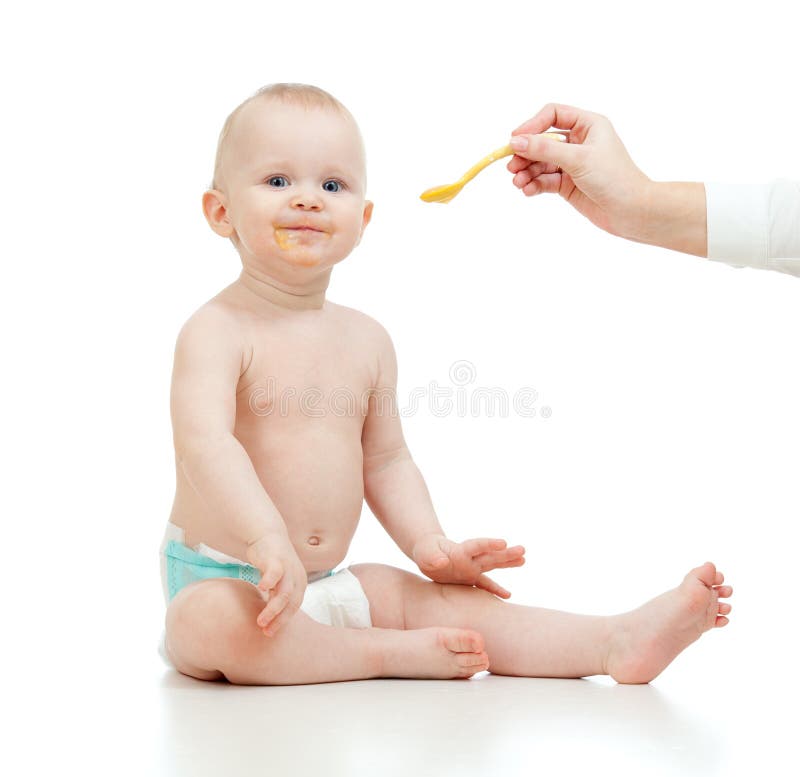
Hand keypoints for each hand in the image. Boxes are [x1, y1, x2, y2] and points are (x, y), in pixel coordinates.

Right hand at [246, 533, 307, 637]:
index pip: (294, 607)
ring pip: (284, 593)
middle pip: (291, 603)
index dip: (283, 621)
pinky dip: (270, 582)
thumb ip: (276, 596)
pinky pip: (275, 572)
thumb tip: (269, 619)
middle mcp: (297, 576)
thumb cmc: (271, 561)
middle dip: (279, 619)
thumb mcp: (278, 581)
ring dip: (273, 609)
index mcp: (299, 583)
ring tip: (260, 621)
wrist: (267, 535)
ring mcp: (288, 567)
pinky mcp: (276, 559)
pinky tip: (261, 589)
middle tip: (265, 630)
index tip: (269, 633)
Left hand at [412, 533, 524, 598]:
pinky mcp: (470, 578)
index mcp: (460, 550)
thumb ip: (432, 557)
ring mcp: (472, 568)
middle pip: (490, 555)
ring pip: (493, 565)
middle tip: (523, 550)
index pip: (476, 546)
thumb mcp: (425, 554)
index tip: (503, 542)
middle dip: (506, 554)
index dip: (489, 544)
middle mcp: (470, 558)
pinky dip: (496, 590)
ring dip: (507, 563)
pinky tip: (508, 596)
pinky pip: (485, 584)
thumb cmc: (426, 551)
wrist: (429, 555)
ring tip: (523, 560)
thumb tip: (441, 563)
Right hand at [506, 103, 652, 240]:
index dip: (532, 125)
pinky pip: (545, 180)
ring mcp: (572, 164)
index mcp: (588, 125)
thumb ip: (545, 149)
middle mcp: (579, 141)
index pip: (553, 115)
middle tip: (512, 167)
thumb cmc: (614, 178)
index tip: (515, 140)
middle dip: (526, 153)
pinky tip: (527, 190)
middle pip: (542, 140)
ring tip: (518, 183)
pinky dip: (534, 184)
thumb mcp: (578, 159)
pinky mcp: (568, 184)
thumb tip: (515, 141)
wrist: (631, 211)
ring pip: (541, 162)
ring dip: (527, 172)